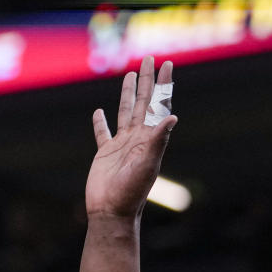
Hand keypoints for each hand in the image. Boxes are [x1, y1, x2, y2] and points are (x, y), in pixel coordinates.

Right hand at [85, 55, 176, 217]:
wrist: (112, 212)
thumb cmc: (132, 192)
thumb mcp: (147, 164)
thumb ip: (158, 139)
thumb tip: (172, 116)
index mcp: (150, 138)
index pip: (159, 105)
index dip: (164, 84)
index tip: (168, 64)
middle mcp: (138, 138)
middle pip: (144, 103)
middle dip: (147, 80)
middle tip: (150, 58)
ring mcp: (121, 145)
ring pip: (125, 112)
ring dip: (128, 93)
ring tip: (130, 75)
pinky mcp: (105, 154)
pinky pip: (103, 133)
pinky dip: (101, 123)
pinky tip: (99, 112)